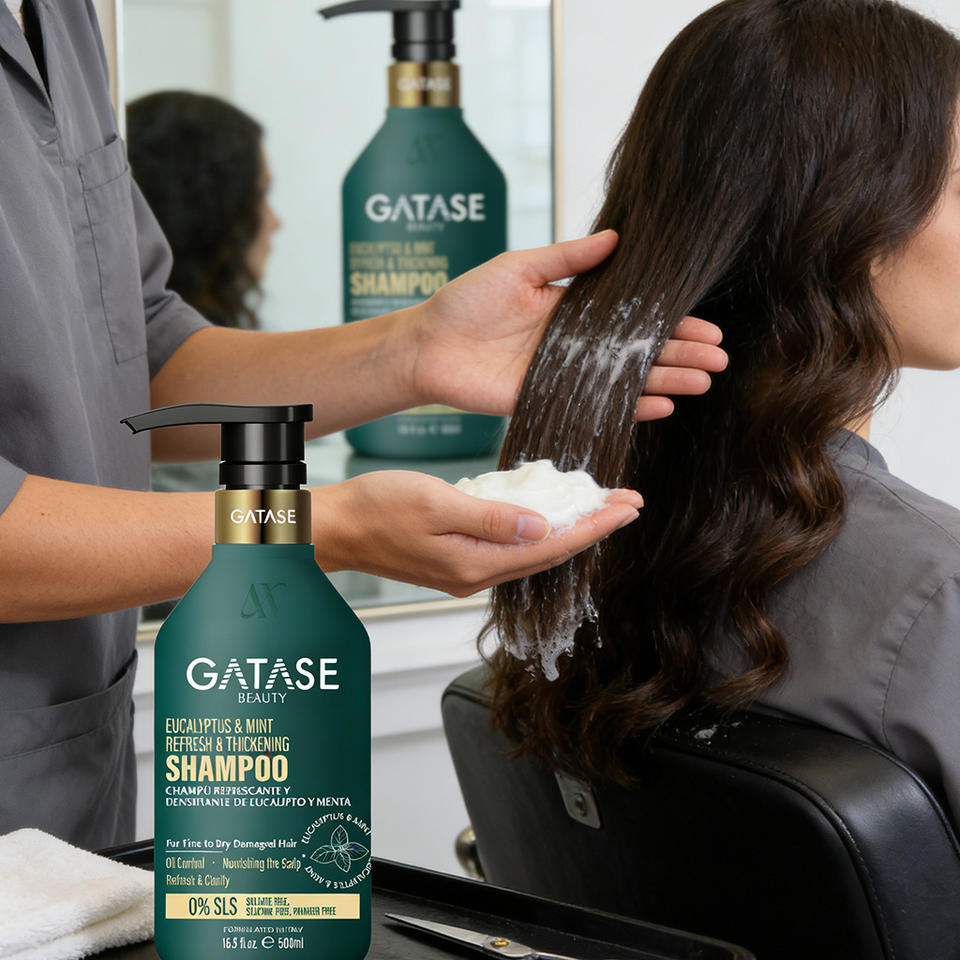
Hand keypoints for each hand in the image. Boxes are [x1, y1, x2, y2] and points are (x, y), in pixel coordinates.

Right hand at [312, 472, 642, 596]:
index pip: (551, 546)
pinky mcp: (455, 561)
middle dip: (591, 528)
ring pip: (531, 551)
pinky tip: (546, 515)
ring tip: (597, 508)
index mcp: (474, 564)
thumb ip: (491, 516)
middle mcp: (474, 575)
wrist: (333, 527)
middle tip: (627, 504)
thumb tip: (541, 525)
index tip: (627, 507)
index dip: (593, 526)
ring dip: (567, 530)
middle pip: (548, 552)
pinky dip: (535, 531)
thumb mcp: (436, 503)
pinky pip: (508, 548)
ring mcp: (465, 571)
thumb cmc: (375, 510)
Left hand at [409, 230, 727, 422]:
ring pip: (625, 380)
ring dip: (665, 382)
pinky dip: (628, 409)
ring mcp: (565, 375)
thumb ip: (565, 258)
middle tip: (719, 361)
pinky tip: (661, 406)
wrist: (425, 344)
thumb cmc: (465, 300)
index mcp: (572, 308)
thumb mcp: (517, 267)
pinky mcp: (548, 400)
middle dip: (681, 355)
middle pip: (639, 351)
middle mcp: (576, 344)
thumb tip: (617, 239)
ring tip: (703, 383)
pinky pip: (595, 405)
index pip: (633, 316)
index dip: (670, 322)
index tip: (707, 326)